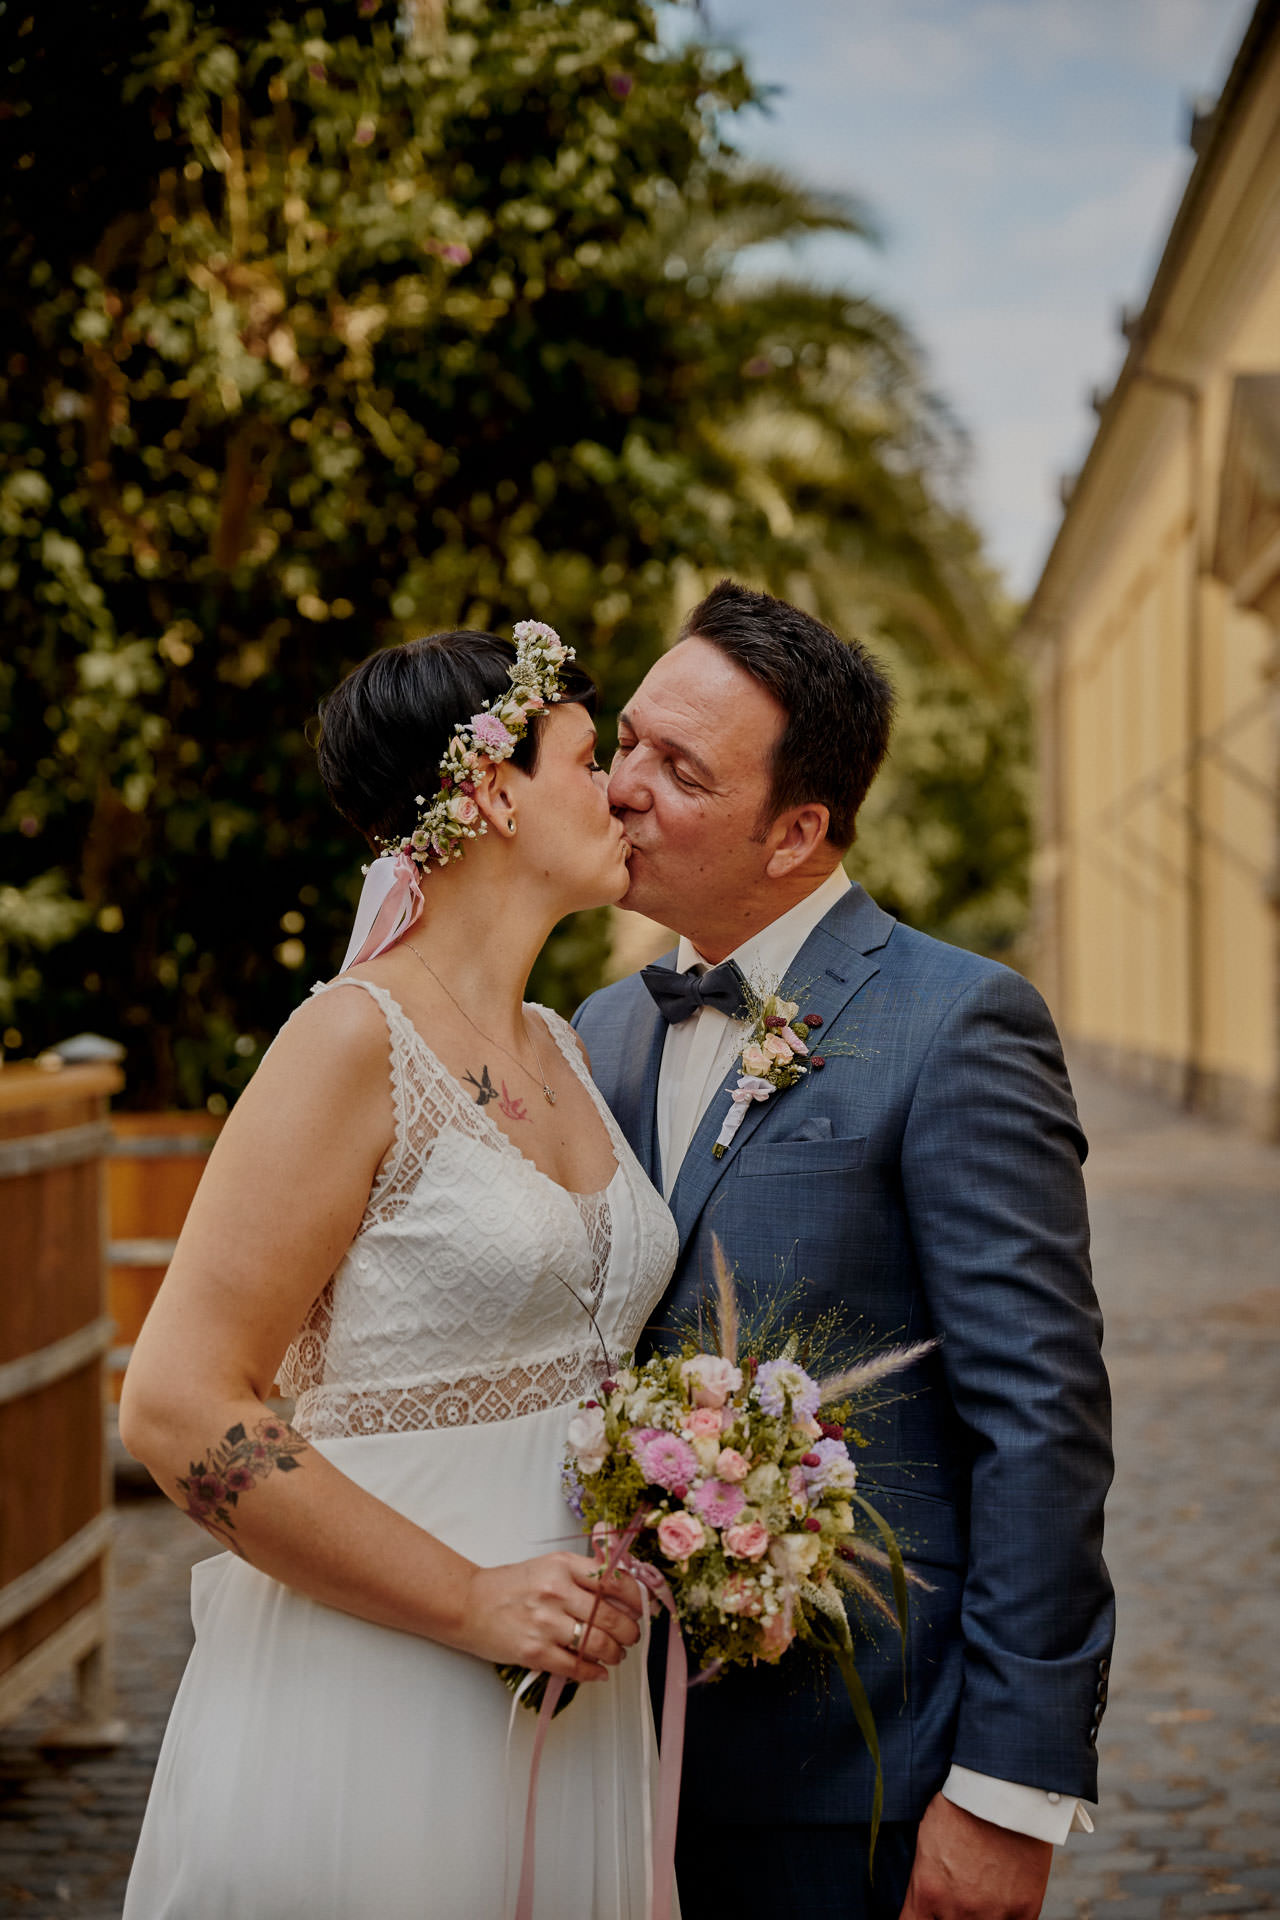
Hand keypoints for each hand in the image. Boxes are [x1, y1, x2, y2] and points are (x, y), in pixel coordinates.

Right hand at [456, 1552, 643, 1681]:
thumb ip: (583, 1573)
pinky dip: (594, 1672)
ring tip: (617, 1655)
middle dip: (629, 1632)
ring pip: (598, 1644)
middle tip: (631, 1638)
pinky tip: (599, 1672)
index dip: (634, 1600)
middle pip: (612, 1616)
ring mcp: (545, 1623)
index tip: (639, 1609)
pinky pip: (576, 1666)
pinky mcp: (535, 1651)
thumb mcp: (548, 1566)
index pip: (614, 1581)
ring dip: (615, 1654)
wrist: (468, 1604)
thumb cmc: (510, 1586)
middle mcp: (556, 1591)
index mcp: (563, 1566)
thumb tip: (621, 1586)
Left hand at [900, 1793, 1051, 1919]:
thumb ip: (925, 1883)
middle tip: (958, 1897)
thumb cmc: (959, 1807)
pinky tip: (1003, 1901)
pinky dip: (1006, 1918)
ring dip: (980, 1917)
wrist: (1002, 1789)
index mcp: (928, 1891)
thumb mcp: (926, 1843)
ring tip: (983, 1894)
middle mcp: (958, 1910)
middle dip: (949, 1915)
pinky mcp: (1024, 1911)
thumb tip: (926, 1904)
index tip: (926, 1914)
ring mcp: (993, 1914)